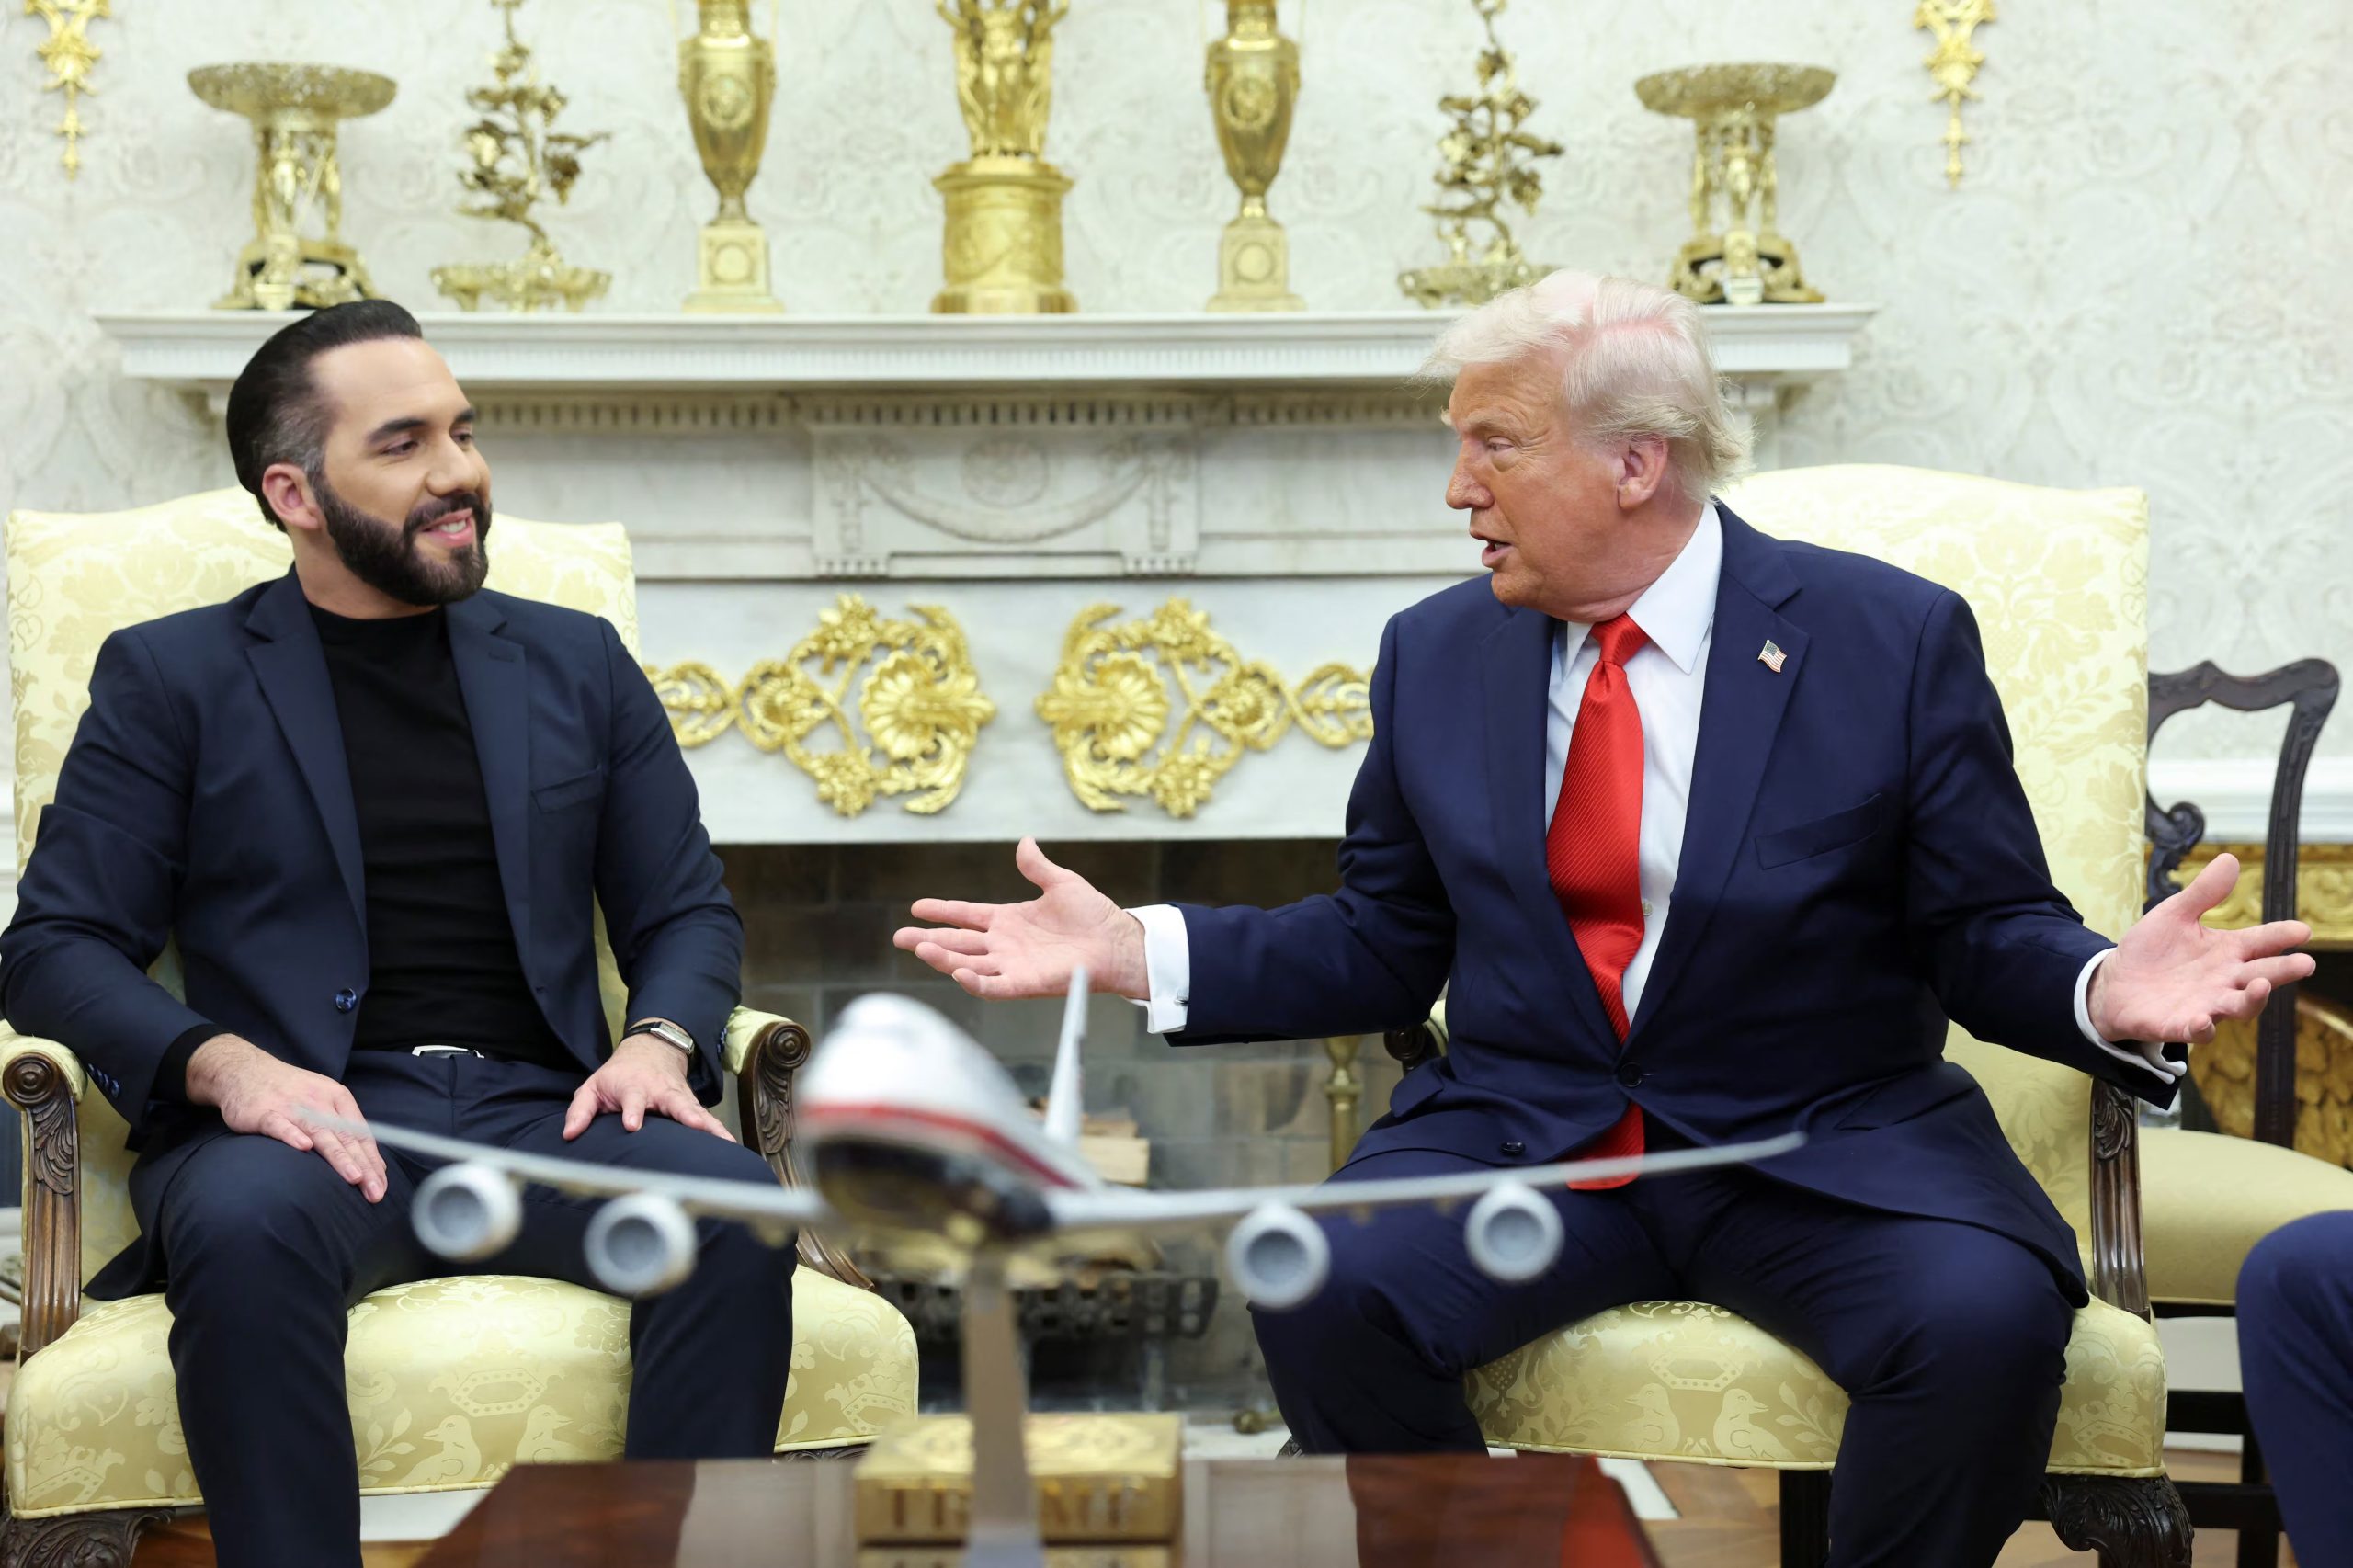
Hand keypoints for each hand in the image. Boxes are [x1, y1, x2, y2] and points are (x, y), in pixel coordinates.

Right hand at [185, 1035, 387, 1202]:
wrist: (243, 1069)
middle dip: (363, 1166)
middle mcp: (319, 1102)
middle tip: (375, 1191)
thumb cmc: (290, 1091)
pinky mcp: (264, 1112)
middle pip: (346, 1138)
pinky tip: (304, 1148)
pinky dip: (292, 1135)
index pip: (360, 1134)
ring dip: (339, 1156)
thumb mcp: (323, 1101)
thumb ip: (342, 1128)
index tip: (381, 1185)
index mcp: (337, 1098)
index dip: (372, 1161)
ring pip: (320, 1133)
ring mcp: (292, 1107)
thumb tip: (367, 1161)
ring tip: (354, 1177)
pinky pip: (280, 1125)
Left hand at [563, 1034, 735, 1141]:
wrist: (651, 1050)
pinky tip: (731, 1144)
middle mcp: (661, 1092)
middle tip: (696, 1128)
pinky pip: (706, 1119)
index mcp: (634, 1087)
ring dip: (711, 1126)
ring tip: (725, 1142)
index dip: (633, 1111)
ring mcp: (679, 1098)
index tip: (633, 1125)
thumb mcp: (593, 1087)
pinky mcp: (691, 1105)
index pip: (634, 1099)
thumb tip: (570, 1135)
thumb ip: (580, 1111)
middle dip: (686, 1116)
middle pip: (676, 1104)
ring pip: (697, 1112)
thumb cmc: (618, 1075)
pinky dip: (719, 1130)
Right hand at [893, 836, 1148, 1000]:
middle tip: (900, 938)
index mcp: (1009, 920)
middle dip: (927, 940)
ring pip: (968, 964)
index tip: (916, 907)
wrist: (1117, 942)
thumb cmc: (1093, 914)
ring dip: (943, 958)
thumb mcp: (1062, 883)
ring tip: (920, 949)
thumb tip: (1025, 842)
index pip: (966, 915)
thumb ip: (1037, 866)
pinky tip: (957, 972)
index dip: (941, 911)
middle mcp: (1005, 945)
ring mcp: (1012, 965)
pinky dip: (975, 982)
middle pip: (957, 942)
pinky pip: (994, 986)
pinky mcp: (1026, 983)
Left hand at [2089, 852, 2315, 1045]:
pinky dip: (2202, 1028)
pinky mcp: (2179, 1024)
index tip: (2303, 930)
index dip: (2282, 936)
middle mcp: (2224, 980)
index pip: (2262, 942)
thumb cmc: (2153, 950)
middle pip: (2261, 976)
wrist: (2115, 983)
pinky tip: (2203, 1019)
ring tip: (2261, 986)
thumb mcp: (2175, 915)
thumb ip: (2203, 893)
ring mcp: (2206, 1004)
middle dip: (2283, 971)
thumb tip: (2230, 858)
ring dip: (2252, 999)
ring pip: (2239, 1007)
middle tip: (2305, 964)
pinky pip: (2197, 1030)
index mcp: (2227, 951)